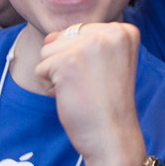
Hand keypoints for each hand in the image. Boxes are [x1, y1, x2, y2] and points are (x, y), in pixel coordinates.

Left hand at [36, 22, 145, 165]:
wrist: (113, 135)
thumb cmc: (107, 102)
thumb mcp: (107, 61)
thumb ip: (84, 41)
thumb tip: (49, 37)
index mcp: (124, 30)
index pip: (80, 31)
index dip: (83, 58)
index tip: (102, 76)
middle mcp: (110, 32)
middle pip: (63, 38)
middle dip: (67, 64)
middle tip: (91, 85)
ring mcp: (89, 44)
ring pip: (48, 50)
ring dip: (57, 74)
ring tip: (81, 90)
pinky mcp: (67, 60)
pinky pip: (40, 68)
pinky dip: (50, 87)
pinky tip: (72, 96)